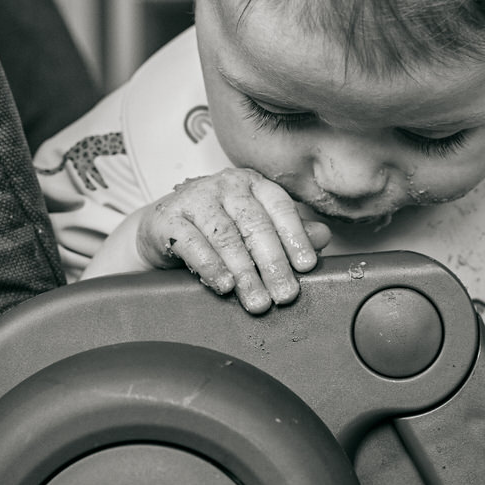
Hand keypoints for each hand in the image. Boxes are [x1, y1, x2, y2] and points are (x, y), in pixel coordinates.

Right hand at [135, 168, 331, 312]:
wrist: (161, 227)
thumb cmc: (214, 228)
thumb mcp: (254, 227)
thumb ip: (288, 231)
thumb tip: (322, 237)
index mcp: (253, 184)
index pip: (280, 207)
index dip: (295, 237)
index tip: (306, 266)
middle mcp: (226, 185)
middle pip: (255, 225)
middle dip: (272, 264)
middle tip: (284, 294)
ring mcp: (195, 199)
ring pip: (226, 237)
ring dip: (245, 273)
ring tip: (257, 300)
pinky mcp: (168, 218)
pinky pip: (192, 244)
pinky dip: (211, 267)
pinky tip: (224, 285)